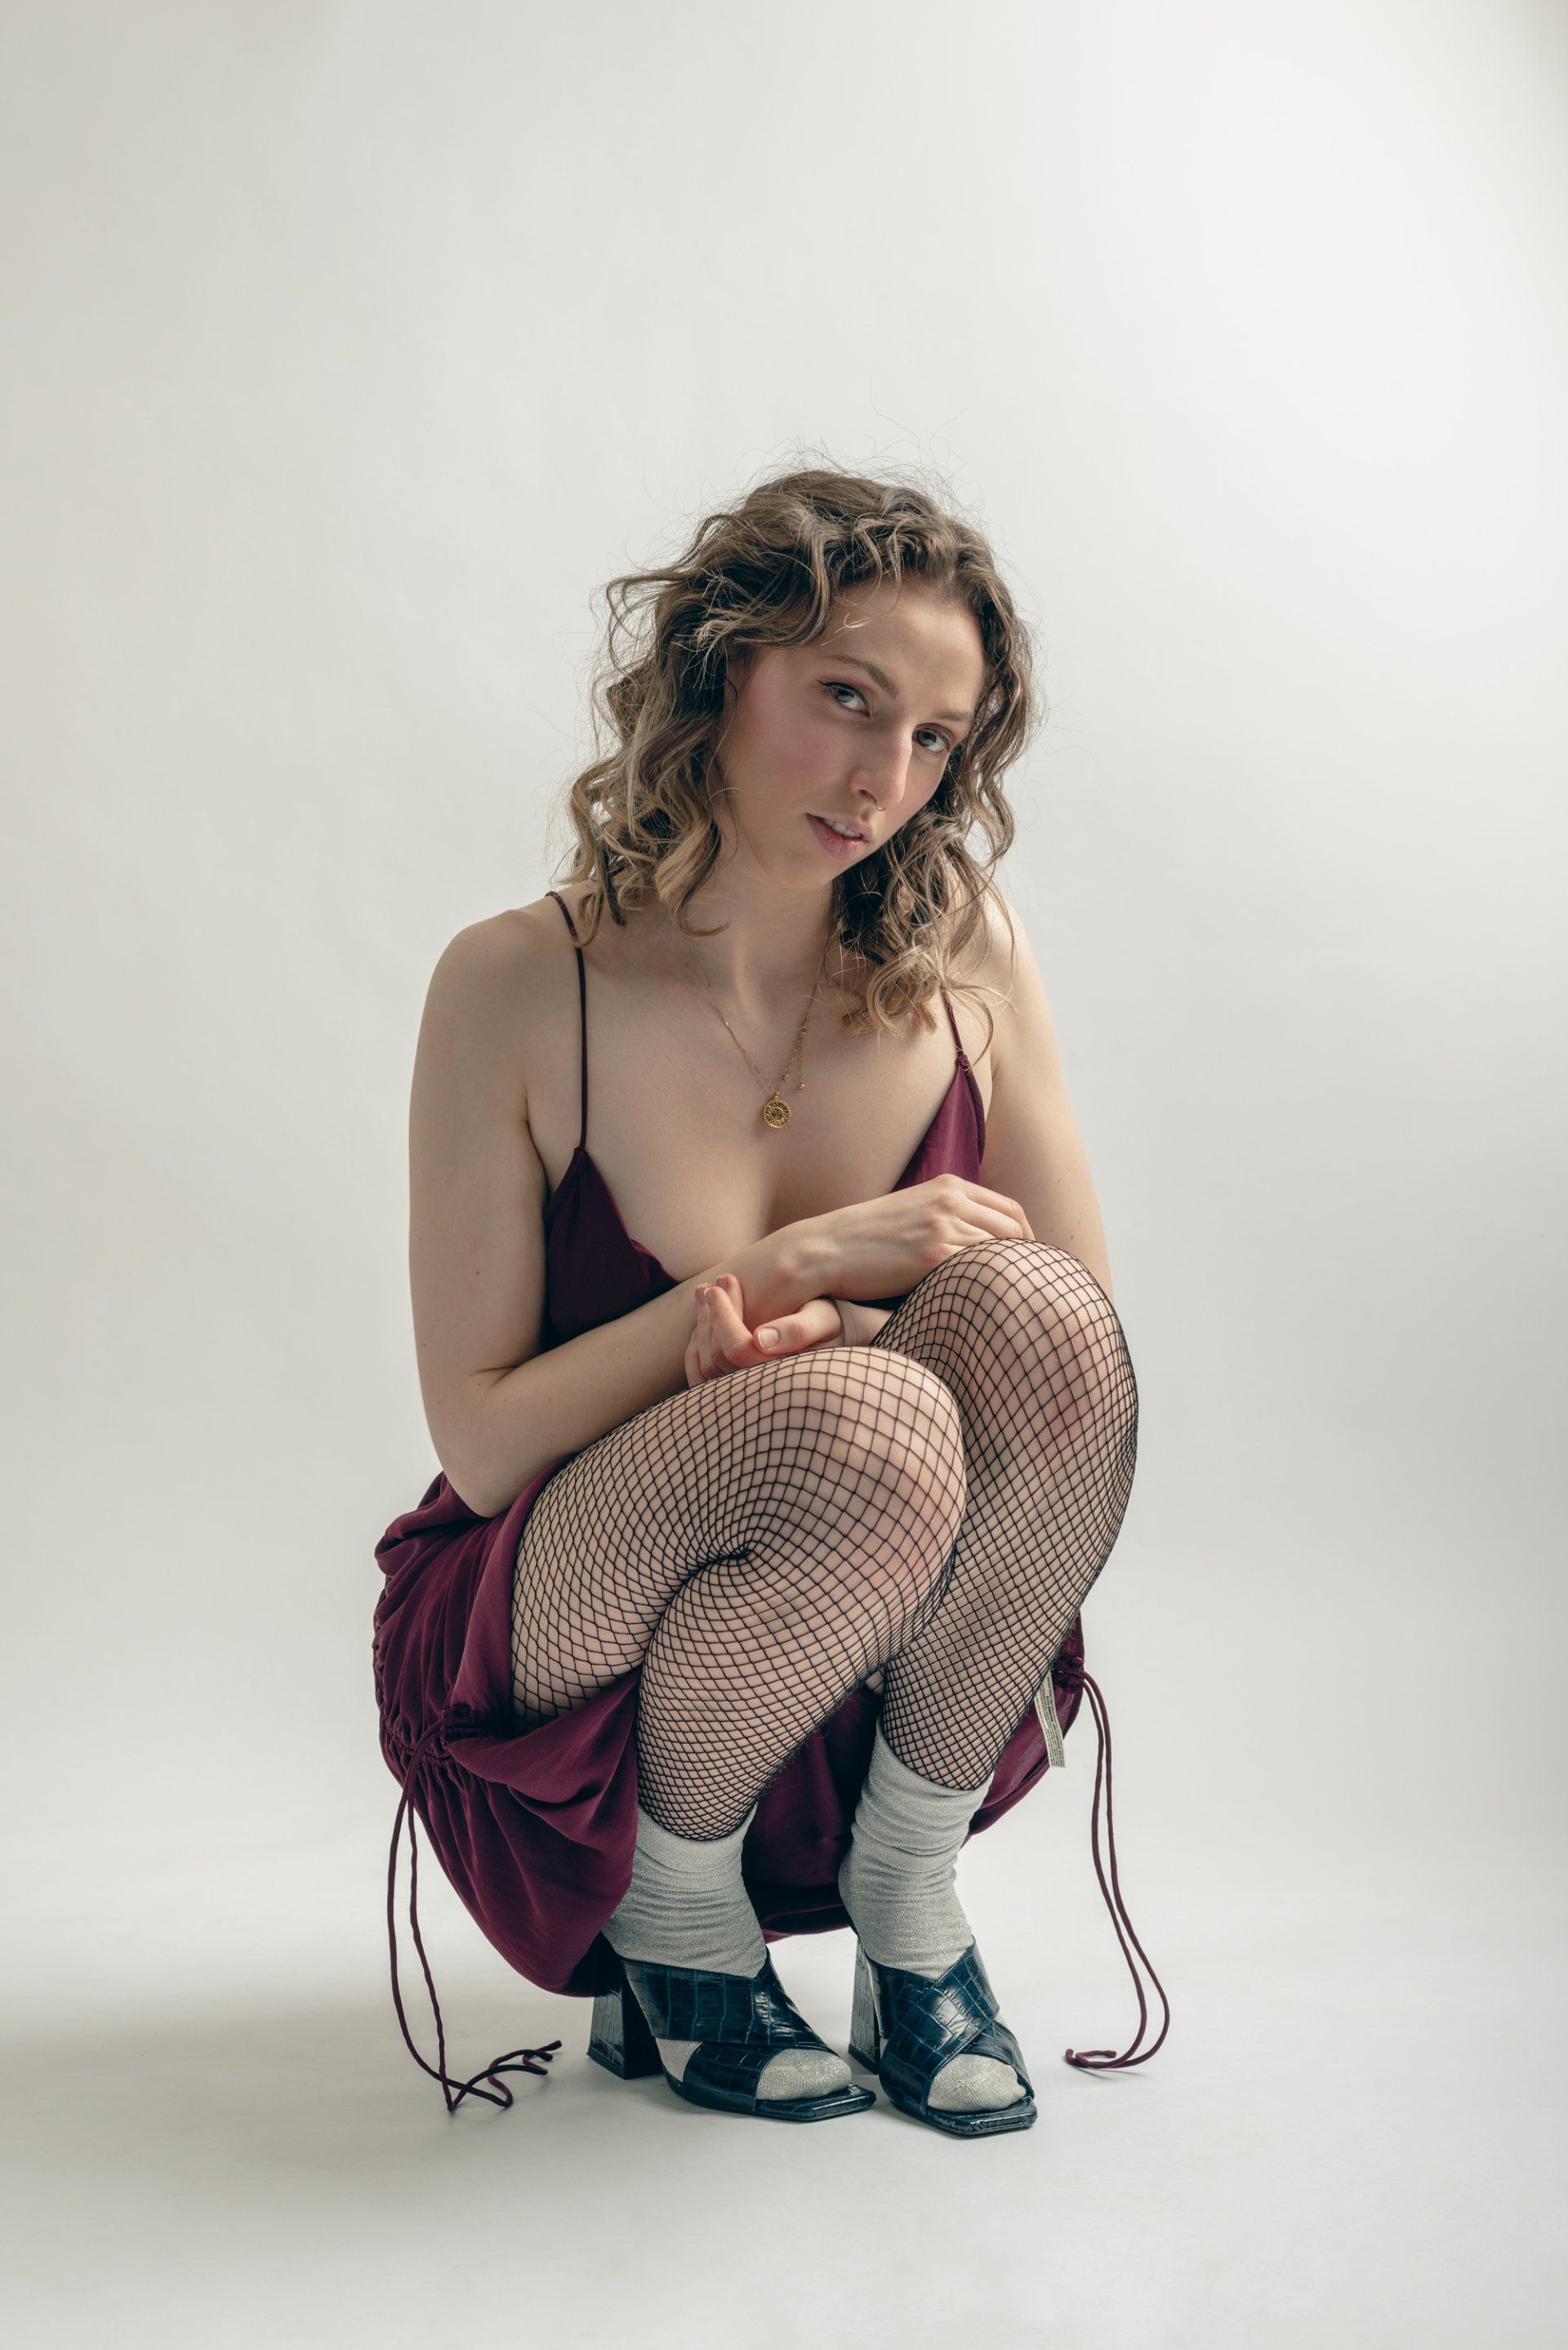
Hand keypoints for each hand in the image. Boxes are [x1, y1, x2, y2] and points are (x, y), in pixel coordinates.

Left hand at [684, 1274, 845, 1387]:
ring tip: (704, 1294)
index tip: (720, 1284)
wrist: (833, 1340)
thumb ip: (797, 1329)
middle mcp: (761, 1392)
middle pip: (717, 1357)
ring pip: (705, 1367)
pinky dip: (696, 1349)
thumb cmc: (830, 1325)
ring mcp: (745, 1397)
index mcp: (781, 1375)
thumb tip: (760, 1338)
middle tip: (710, 1285)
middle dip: (710, 1316)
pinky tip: (703, 1323)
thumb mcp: (821, 1320)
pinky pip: (702, 1379)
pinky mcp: (733, 1394)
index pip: (737, 1349)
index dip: (723, 1314)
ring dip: (701, 1327)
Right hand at [809, 1174, 1034, 1301]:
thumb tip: (984, 1244)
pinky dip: (989, 1287)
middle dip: (1027, 1259)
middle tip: (1028, 1287)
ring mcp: (943, 1227)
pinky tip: (989, 1305)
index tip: (1029, 1263)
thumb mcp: (913, 1211)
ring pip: (1002, 1252)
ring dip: (1010, 1276)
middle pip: (1014, 1230)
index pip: (1011, 1209)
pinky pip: (979, 1271)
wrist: (826, 1249)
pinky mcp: (933, 1257)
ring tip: (1013, 1300)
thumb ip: (947, 1217)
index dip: (1028, 1238)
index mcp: (949, 1186)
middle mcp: (951, 1201)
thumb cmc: (866, 1239)